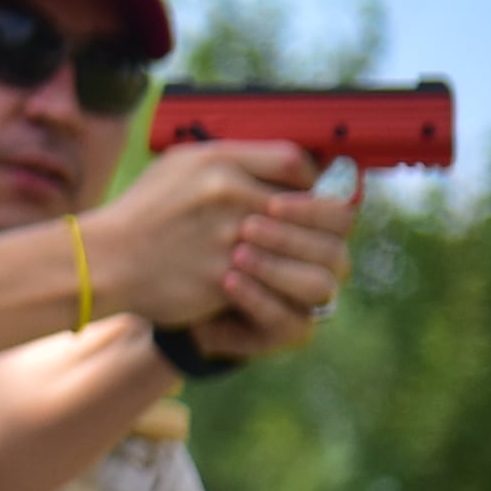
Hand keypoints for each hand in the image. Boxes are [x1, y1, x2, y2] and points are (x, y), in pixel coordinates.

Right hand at [86, 143, 342, 329]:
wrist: (103, 260)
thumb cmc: (144, 212)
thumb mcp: (181, 165)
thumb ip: (234, 161)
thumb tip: (290, 167)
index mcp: (220, 163)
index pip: (298, 163)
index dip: (312, 182)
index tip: (306, 196)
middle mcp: (230, 196)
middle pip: (325, 211)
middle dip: (329, 228)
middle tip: (319, 237)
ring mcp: (230, 240)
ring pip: (320, 256)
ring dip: (317, 264)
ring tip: (300, 267)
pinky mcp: (226, 279)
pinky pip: (283, 288)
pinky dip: (282, 289)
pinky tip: (269, 286)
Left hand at [175, 173, 357, 362]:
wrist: (153, 275)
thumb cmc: (183, 223)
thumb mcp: (206, 185)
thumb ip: (248, 169)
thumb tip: (294, 159)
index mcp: (306, 227)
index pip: (337, 216)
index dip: (312, 209)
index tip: (271, 202)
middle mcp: (313, 263)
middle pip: (335, 252)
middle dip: (293, 238)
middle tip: (249, 227)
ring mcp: (303, 298)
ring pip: (320, 287)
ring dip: (279, 269)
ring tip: (236, 255)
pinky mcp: (283, 330)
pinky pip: (293, 324)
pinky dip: (260, 299)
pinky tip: (228, 281)